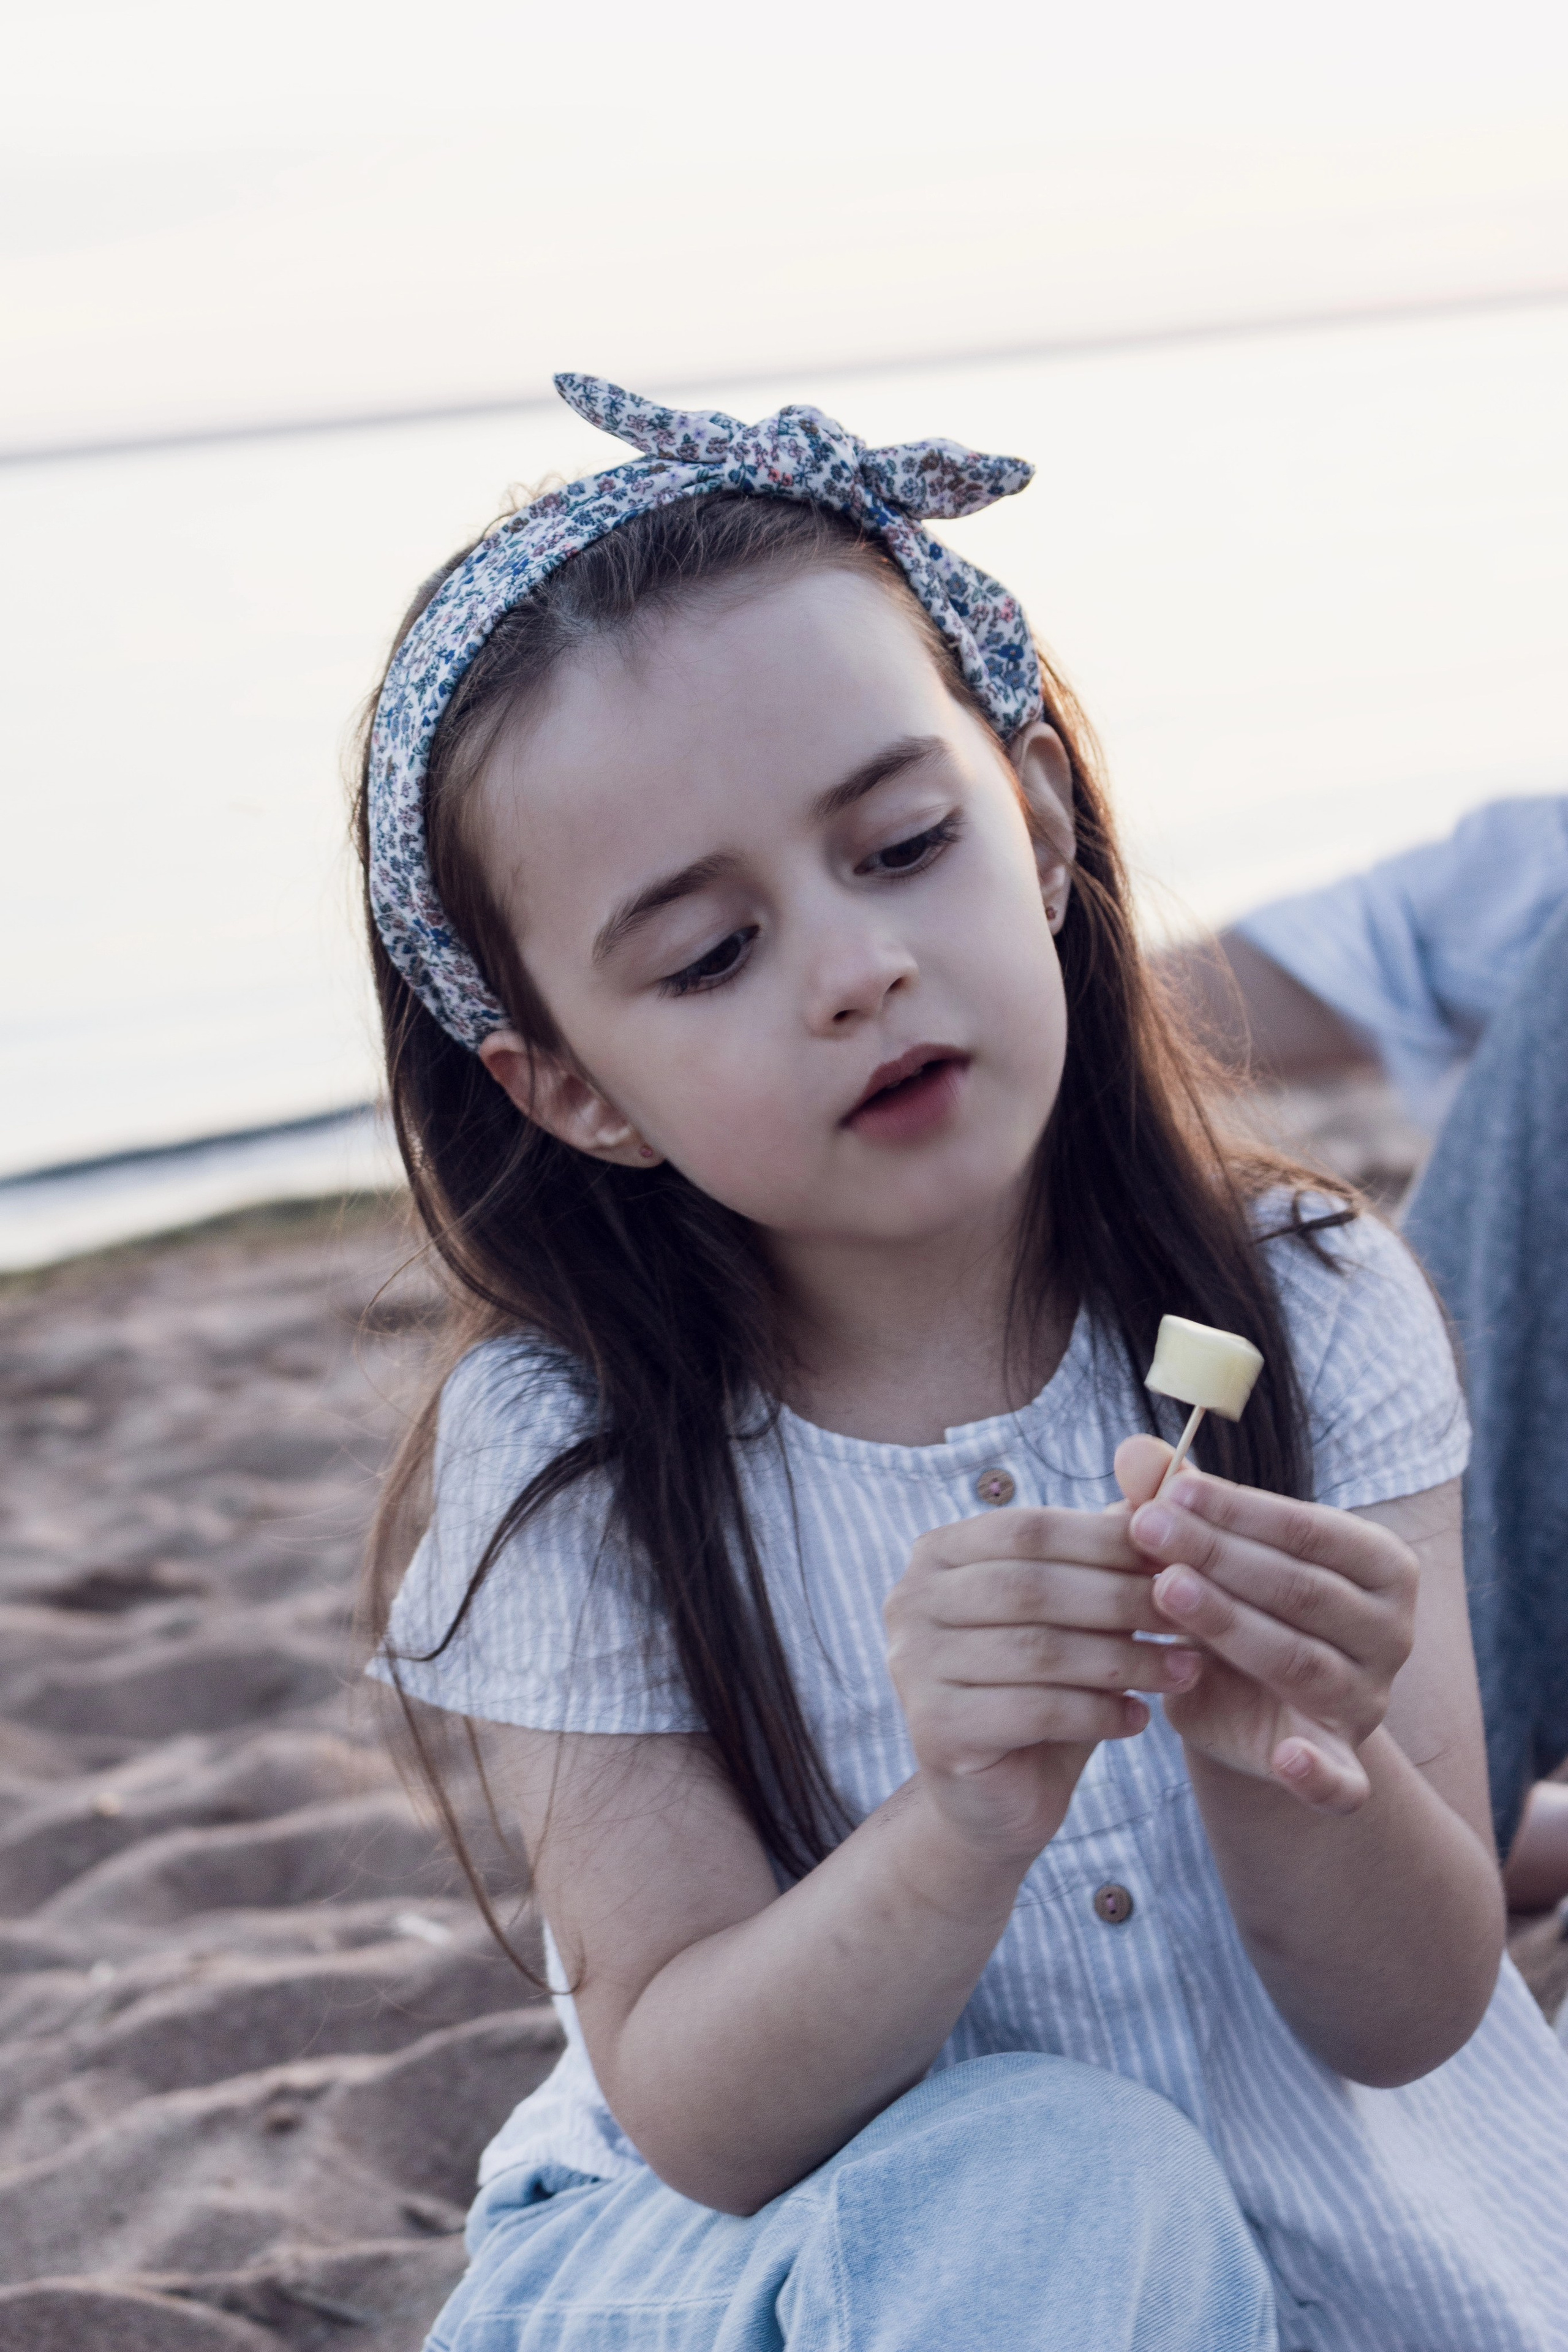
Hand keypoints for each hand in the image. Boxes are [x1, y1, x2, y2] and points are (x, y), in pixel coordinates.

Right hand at [884, 1505, 1201, 1862]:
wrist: (996, 1795)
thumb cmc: (1044, 1685)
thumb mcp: (1078, 1607)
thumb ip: (1107, 1541)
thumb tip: (1166, 1465)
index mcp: (939, 1554)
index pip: (1032, 1528)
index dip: (1111, 1539)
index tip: (1185, 1557)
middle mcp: (909, 1600)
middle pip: (1034, 1586)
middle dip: (1124, 1599)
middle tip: (1196, 1616)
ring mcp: (911, 1665)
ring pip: (1039, 1649)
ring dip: (1125, 1661)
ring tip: (1186, 1670)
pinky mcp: (932, 1727)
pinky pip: (1033, 1709)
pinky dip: (1098, 1712)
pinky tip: (1140, 1720)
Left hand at [1115, 1436, 1418, 1813]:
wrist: (1246, 1702)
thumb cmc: (1235, 1603)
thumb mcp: (1212, 1552)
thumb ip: (1180, 1504)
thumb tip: (1131, 1449)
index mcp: (1380, 1564)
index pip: (1309, 1528)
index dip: (1236, 1506)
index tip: (1167, 1489)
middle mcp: (1389, 1632)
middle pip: (1301, 1589)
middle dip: (1219, 1555)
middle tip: (1145, 1527)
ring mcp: (1369, 1700)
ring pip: (1299, 1662)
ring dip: (1231, 1625)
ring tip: (1164, 1590)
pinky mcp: (1342, 1764)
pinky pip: (1342, 1779)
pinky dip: (1319, 1775)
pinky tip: (1287, 1759)